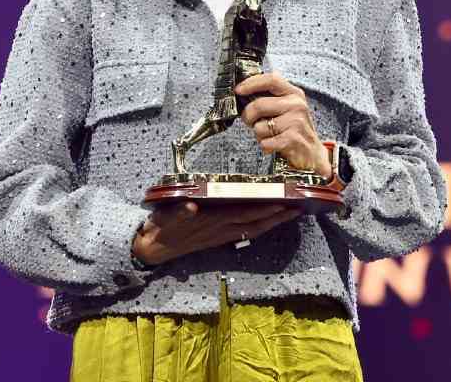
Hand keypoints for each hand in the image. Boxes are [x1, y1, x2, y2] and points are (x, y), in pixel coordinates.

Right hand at [132, 201, 299, 266]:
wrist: (153, 248)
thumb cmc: (161, 227)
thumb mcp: (166, 216)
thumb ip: (179, 212)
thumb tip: (191, 205)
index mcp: (211, 222)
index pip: (243, 215)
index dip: (263, 210)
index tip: (281, 202)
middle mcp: (220, 230)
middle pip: (255, 224)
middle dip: (277, 216)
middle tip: (297, 209)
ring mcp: (220, 236)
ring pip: (252, 230)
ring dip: (272, 223)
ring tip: (289, 215)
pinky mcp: (217, 239)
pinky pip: (244, 234)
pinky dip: (258, 228)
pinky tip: (267, 224)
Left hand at [234, 72, 331, 178]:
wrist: (312, 154)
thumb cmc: (293, 129)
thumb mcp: (287, 108)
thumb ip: (270, 98)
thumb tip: (243, 93)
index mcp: (294, 93)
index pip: (271, 80)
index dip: (251, 83)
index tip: (238, 90)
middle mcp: (297, 105)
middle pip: (259, 105)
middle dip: (247, 116)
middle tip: (249, 121)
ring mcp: (296, 122)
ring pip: (259, 127)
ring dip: (259, 134)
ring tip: (270, 135)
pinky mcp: (293, 139)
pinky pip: (265, 142)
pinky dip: (265, 146)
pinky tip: (274, 145)